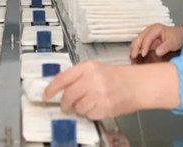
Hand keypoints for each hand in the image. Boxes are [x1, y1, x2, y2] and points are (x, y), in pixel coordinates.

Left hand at [43, 61, 180, 119]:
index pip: (62, 78)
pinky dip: (91, 113)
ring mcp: (98, 95)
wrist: (138, 85)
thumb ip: (78, 77)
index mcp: (87, 67)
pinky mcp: (105, 108)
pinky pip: (89, 115)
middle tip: (66, 106)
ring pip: (78, 108)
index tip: (45, 95)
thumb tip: (59, 89)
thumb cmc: (116, 76)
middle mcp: (91, 80)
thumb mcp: (95, 69)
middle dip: (65, 104)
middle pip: (68, 96)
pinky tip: (98, 106)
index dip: (51, 88)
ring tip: (90, 102)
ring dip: (80, 108)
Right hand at [130, 24, 182, 58]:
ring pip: (138, 40)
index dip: (144, 46)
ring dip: (134, 48)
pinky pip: (141, 44)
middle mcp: (149, 30)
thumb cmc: (178, 37)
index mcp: (155, 29)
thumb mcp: (173, 42)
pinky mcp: (148, 40)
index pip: (147, 38)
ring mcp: (148, 34)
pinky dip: (137, 49)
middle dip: (135, 47)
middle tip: (133, 56)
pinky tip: (135, 55)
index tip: (143, 54)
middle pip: (139, 38)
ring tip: (132, 57)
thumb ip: (165, 47)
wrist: (182, 36)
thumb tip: (157, 52)